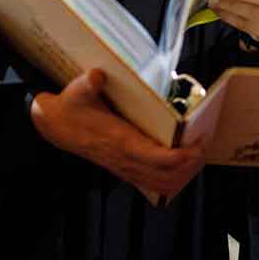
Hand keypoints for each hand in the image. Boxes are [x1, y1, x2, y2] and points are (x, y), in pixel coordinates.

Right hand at [30, 69, 209, 198]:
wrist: (55, 126)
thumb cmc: (70, 108)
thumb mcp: (76, 92)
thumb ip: (88, 83)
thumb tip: (98, 75)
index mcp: (120, 141)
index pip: (157, 158)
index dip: (182, 155)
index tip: (197, 142)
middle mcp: (125, 159)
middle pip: (167, 176)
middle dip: (190, 164)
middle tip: (203, 144)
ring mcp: (125, 167)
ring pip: (162, 184)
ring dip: (183, 174)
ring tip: (196, 154)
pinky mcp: (125, 169)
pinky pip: (153, 183)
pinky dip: (171, 178)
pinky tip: (181, 164)